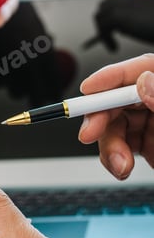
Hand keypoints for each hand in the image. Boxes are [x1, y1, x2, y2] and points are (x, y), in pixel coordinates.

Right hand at [78, 54, 153, 178]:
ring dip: (109, 147)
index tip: (89, 88)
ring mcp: (151, 123)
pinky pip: (121, 148)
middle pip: (120, 99)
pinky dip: (115, 160)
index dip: (111, 76)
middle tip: (89, 134)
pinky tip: (122, 168)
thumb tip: (144, 82)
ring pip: (115, 126)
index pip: (142, 69)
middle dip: (101, 118)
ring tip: (120, 165)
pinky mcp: (146, 145)